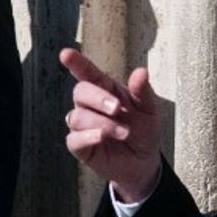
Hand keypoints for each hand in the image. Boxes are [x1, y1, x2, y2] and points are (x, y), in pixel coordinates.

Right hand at [58, 48, 162, 201]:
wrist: (144, 161)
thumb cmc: (145, 130)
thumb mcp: (150, 110)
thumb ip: (143, 91)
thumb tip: (141, 72)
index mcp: (106, 89)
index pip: (87, 73)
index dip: (76, 63)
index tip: (66, 54)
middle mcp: (90, 105)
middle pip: (80, 91)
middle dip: (98, 98)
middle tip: (117, 109)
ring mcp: (83, 125)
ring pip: (78, 117)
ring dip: (102, 124)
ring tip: (124, 133)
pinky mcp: (80, 145)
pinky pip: (74, 139)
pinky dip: (88, 137)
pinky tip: (102, 138)